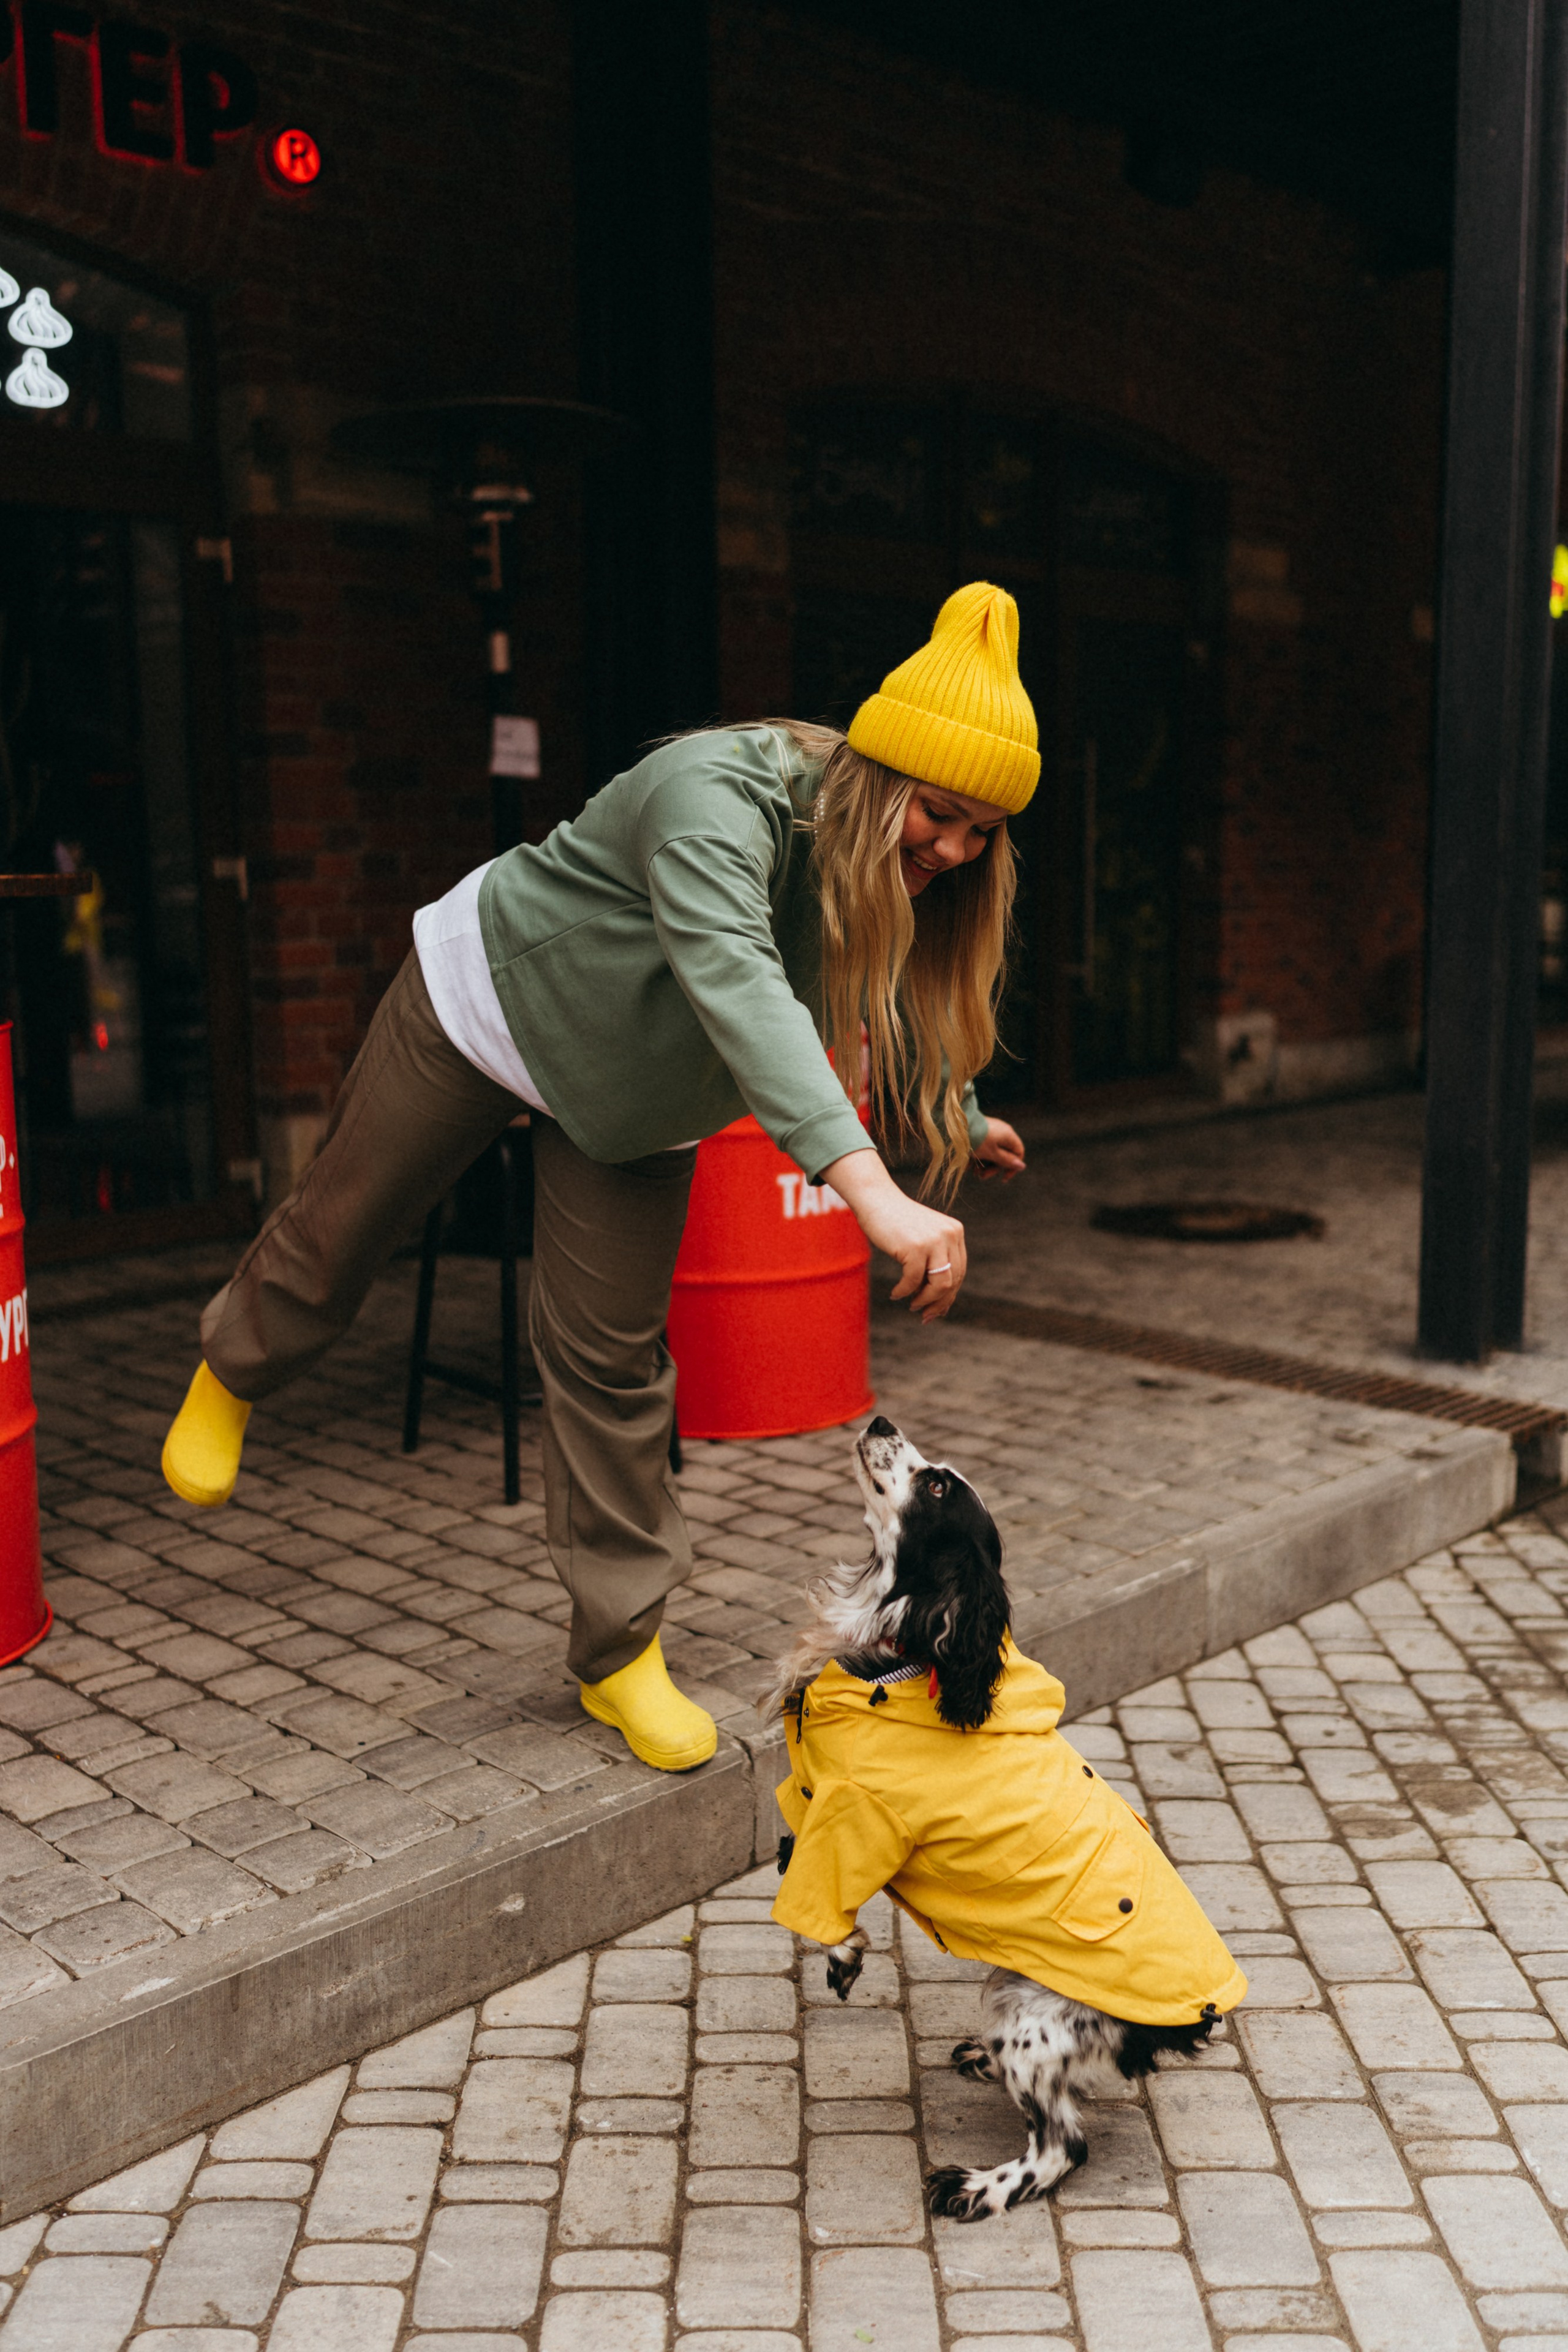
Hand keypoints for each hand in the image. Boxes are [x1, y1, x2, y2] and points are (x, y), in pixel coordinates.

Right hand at [819, 1148, 965, 1321]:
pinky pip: (913, 1280)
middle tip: (925, 1315)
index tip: (936, 1310)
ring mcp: (934, 1240)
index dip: (949, 1295)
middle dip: (939, 1303)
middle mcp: (950, 1234)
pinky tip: (896, 1294)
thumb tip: (941, 1304)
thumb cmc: (896, 1223)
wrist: (875, 1199)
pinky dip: (904, 1291)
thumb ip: (934, 1262)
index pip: (960, 1272)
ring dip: (925, 1300)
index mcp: (955, 1232)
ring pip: (940, 1285)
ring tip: (912, 1305)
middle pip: (953, 1281)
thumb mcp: (923, 1239)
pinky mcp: (916, 1246)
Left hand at [973, 1118, 1025, 1180]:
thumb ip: (1007, 1160)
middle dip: (993, 1168)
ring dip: (984, 1164)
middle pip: (1004, 1154)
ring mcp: (991, 1131)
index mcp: (1008, 1135)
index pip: (1019, 1152)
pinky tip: (968, 1165)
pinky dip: (978, 1156)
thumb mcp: (992, 1153)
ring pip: (992, 1152)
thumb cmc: (976, 1139)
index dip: (1013, 1167)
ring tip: (974, 1172)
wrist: (956, 1124)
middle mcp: (1002, 1131)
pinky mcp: (980, 1132)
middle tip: (982, 1176)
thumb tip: (1022, 1166)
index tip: (1004, 1178)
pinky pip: (983, 1147)